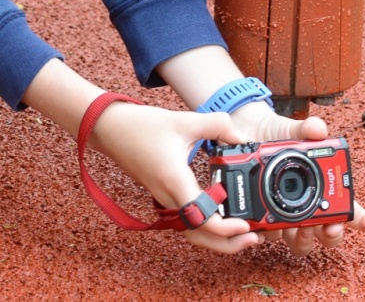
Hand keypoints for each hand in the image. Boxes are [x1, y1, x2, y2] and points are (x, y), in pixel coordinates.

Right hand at [88, 100, 264, 252]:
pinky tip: (222, 214)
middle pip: (199, 236)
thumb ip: (218, 126)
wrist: (110, 129)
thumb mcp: (185, 120)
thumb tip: (243, 138)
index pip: (202, 218)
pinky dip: (205, 225)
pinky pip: (187, 219)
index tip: (245, 225)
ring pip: (192, 231)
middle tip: (254, 238)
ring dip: (217, 237)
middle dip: (227, 244)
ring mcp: (165, 200)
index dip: (225, 229)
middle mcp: (169, 197)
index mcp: (175, 182)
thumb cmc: (142, 126)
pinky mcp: (164, 196)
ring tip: (243, 231)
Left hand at [227, 103, 364, 254]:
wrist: (246, 133)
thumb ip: (307, 128)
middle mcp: (308, 206)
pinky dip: (269, 235)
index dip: (362, 218)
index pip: (348, 207)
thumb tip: (319, 128)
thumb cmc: (278, 136)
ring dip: (303, 240)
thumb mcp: (292, 129)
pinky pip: (269, 236)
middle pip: (328, 234)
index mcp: (322, 187)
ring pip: (301, 243)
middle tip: (327, 227)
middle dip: (330, 235)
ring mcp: (287, 216)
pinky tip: (265, 228)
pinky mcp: (265, 218)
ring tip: (298, 229)